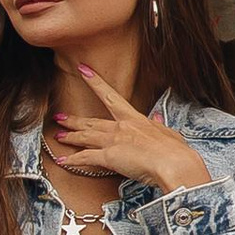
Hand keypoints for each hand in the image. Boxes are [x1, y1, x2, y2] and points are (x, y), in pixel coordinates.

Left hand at [48, 64, 206, 195]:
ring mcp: (114, 141)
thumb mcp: (170, 134)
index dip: (96, 83)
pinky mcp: (109, 157)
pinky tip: (61, 160)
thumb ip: (160, 126)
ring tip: (57, 135)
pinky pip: (85, 158)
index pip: (112, 97)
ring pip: (85, 136)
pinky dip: (72, 160)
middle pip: (92, 121)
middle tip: (59, 116)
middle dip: (74, 119)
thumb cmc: (176, 151)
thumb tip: (157, 116)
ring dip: (70, 136)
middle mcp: (122, 127)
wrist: (175, 163)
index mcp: (136, 119)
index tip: (83, 71)